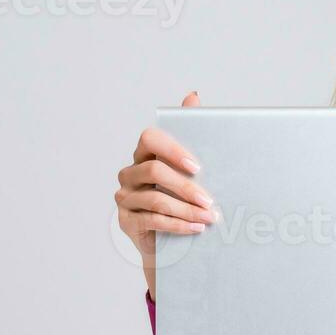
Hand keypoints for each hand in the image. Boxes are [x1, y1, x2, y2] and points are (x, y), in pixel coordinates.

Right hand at [115, 91, 214, 298]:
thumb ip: (192, 134)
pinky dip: (178, 225)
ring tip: (209, 219)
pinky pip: (151, 220)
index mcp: (145, 154)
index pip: (150, 138)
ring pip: (155, 199)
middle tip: (210, 201)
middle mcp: (130, 172)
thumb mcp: (193, 169)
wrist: (172, 239)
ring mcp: (125, 197)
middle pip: (154, 172)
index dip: (172, 149)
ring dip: (186, 210)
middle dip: (186, 187)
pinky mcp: (126, 220)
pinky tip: (196, 228)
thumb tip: (193, 95)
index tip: (198, 166)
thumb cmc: (184, 198)